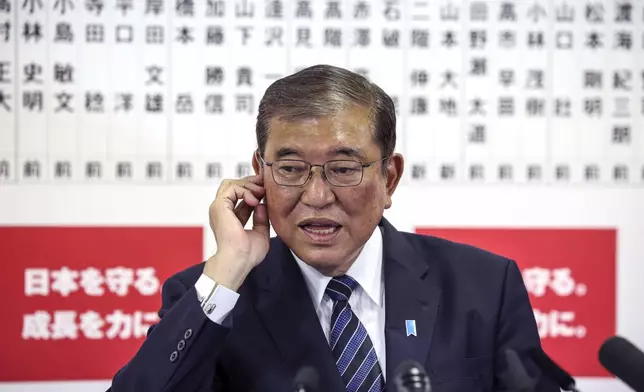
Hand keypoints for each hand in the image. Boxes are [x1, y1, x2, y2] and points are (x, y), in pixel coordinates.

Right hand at [204, 174, 269, 290]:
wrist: (239, 260)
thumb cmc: (247, 254)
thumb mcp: (260, 233)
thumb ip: (261, 219)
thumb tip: (262, 205)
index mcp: (230, 218)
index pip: (240, 197)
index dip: (254, 191)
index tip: (267, 190)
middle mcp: (223, 211)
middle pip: (234, 186)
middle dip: (251, 183)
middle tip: (265, 186)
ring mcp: (219, 208)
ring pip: (231, 184)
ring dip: (249, 185)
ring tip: (261, 193)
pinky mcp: (219, 206)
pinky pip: (231, 187)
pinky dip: (245, 190)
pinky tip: (255, 201)